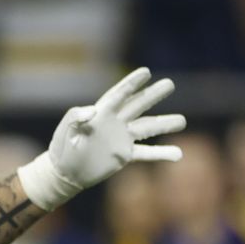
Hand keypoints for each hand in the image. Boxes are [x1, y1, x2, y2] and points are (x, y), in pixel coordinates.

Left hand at [17, 67, 183, 209]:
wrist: (65, 171)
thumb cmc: (62, 147)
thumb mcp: (64, 129)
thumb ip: (75, 116)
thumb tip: (92, 111)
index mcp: (101, 112)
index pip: (120, 95)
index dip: (132, 83)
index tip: (146, 72)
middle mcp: (116, 122)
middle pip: (138, 105)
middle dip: (153, 94)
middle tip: (169, 84)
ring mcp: (122, 138)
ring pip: (148, 128)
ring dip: (165, 124)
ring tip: (182, 121)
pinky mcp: (124, 155)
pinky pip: (146, 153)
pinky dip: (161, 153)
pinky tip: (178, 154)